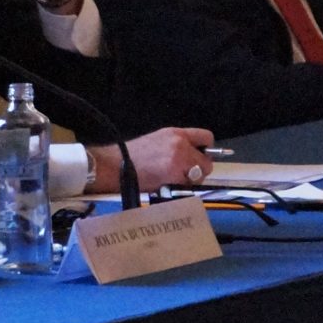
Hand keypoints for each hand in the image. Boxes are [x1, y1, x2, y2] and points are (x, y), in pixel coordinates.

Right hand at [95, 127, 216, 193]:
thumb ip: (177, 144)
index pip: (206, 137)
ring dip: (190, 181)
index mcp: (176, 134)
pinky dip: (182, 189)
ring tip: (173, 180)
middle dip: (199, 169)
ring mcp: (179, 162)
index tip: (200, 156)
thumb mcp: (158, 140)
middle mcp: (181, 146)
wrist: (116, 165)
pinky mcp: (175, 178)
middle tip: (184, 173)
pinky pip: (189, 187)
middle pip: (206, 162)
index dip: (206, 149)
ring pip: (199, 176)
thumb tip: (193, 154)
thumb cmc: (133, 154)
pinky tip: (168, 185)